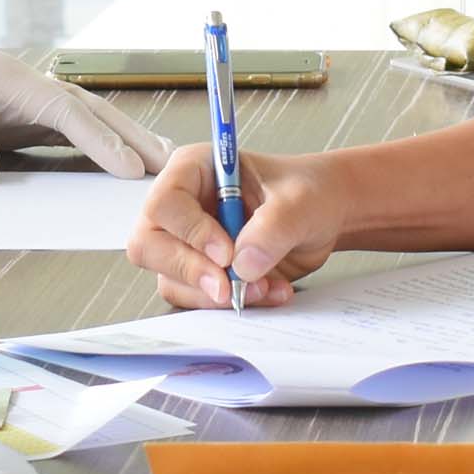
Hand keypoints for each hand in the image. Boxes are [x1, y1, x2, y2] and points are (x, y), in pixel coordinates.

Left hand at [0, 4, 168, 175]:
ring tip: (162, 164)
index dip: (98, 139)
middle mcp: (26, 84)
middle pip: (89, 107)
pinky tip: (124, 165)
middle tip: (168, 165)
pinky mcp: (28, 113)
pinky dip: (101, 143)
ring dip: (125, 138)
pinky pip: (72, 128)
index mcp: (4, 80)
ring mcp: (30, 97)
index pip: (63, 110)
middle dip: (129, 135)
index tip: (128, 168)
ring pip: (88, 115)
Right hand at [127, 139, 346, 306]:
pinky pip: (197, 298)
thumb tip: (242, 264)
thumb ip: (274, 227)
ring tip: (264, 287)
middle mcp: (181, 207)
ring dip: (216, 294)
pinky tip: (268, 290)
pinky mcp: (201, 272)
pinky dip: (231, 303)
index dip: (190, 232)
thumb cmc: (307, 192)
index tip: (226, 253)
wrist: (323, 216)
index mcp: (194, 170)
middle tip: (230, 287)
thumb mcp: (300, 202)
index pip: (165, 204)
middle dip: (191, 272)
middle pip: (149, 246)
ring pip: (171, 279)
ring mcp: (187, 242)